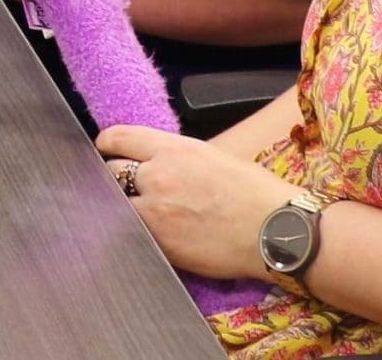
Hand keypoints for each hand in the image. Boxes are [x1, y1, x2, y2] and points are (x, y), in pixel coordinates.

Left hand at [93, 124, 300, 283]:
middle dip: (112, 178)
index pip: (119, 138)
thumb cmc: (255, 193)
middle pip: (110, 172)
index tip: (104, 149)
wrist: (277, 231)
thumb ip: (177, 158)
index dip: (107, 144)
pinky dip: (136, 233)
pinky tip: (146, 235)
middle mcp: (158, 176)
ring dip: (122, 208)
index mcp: (173, 149)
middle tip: (119, 186)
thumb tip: (156, 163)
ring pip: (117, 206)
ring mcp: (156, 212)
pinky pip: (134, 234)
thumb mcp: (214, 157)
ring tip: (133, 213)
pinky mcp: (161, 244)